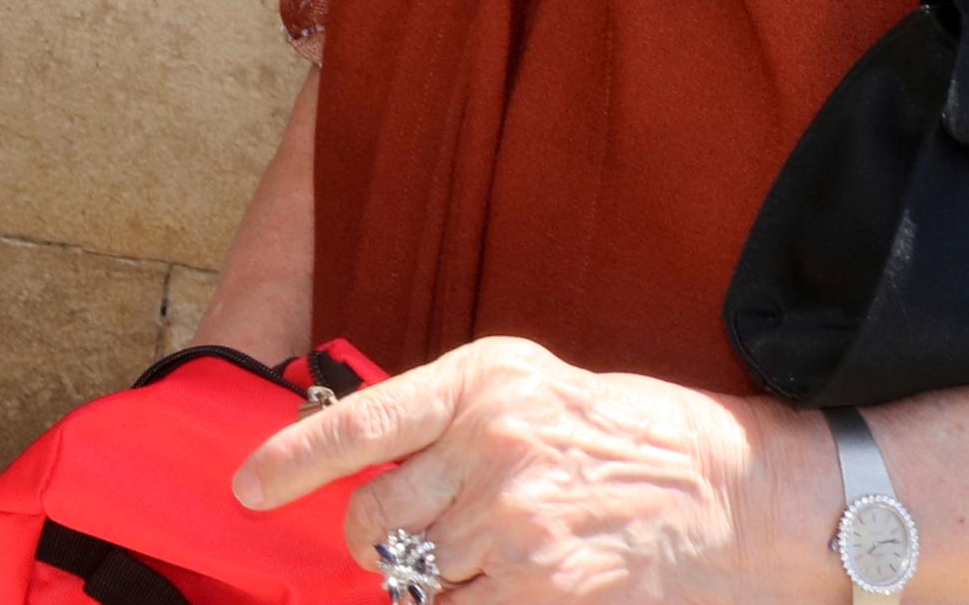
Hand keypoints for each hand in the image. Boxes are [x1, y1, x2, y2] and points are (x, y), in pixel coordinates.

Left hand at [234, 336, 804, 604]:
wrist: (722, 486)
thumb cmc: (611, 431)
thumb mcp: (520, 387)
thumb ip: (440, 419)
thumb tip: (361, 472)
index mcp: (477, 383)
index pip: (359, 425)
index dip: (291, 463)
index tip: (246, 490)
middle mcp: (489, 446)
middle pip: (377, 520)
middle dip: (383, 540)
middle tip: (429, 533)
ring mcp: (514, 521)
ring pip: (414, 575)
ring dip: (433, 578)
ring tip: (492, 551)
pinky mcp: (541, 585)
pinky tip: (503, 584)